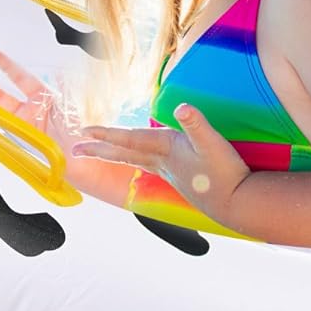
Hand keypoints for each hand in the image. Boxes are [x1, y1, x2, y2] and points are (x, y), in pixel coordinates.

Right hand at [0, 50, 84, 157]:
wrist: (77, 160)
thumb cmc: (77, 135)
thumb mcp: (71, 108)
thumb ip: (64, 92)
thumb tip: (61, 76)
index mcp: (43, 98)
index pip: (21, 78)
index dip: (8, 67)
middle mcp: (30, 111)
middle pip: (2, 94)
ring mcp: (23, 125)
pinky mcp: (19, 139)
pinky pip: (1, 127)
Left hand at [73, 104, 250, 224]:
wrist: (235, 203)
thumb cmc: (224, 172)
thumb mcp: (212, 143)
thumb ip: (197, 124)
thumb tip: (183, 108)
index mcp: (164, 147)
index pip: (128, 138)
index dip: (105, 133)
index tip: (83, 131)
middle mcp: (160, 160)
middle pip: (122, 152)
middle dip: (98, 148)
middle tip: (75, 149)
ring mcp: (167, 170)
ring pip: (132, 159)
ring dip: (112, 153)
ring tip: (97, 151)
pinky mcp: (177, 176)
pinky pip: (146, 165)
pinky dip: (134, 160)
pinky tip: (137, 160)